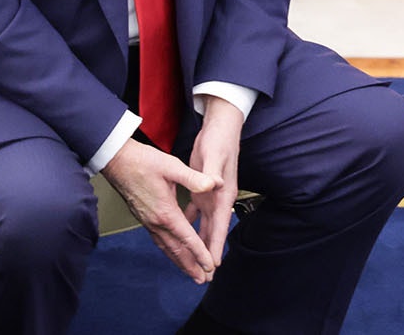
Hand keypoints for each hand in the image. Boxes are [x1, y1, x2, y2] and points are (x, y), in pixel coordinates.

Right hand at [102, 137, 219, 283]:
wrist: (117, 161)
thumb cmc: (144, 161)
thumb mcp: (172, 166)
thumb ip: (194, 178)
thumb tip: (213, 185)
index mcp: (165, 212)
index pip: (186, 238)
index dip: (200, 253)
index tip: (209, 266)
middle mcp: (156, 222)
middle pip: (176, 250)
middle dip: (190, 266)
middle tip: (203, 280)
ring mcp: (148, 221)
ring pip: (166, 247)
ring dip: (180, 261)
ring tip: (191, 272)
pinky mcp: (144, 218)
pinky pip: (159, 240)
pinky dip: (169, 250)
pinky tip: (174, 251)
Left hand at [184, 94, 243, 274]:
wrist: (221, 127)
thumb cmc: (220, 140)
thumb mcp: (214, 155)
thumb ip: (211, 172)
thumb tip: (214, 185)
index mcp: (223, 194)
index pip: (219, 226)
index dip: (215, 246)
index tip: (212, 267)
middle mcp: (218, 198)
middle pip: (212, 232)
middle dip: (207, 254)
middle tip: (202, 277)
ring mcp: (210, 195)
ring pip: (203, 225)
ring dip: (198, 243)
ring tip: (193, 263)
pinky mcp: (201, 189)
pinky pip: (194, 212)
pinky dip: (188, 224)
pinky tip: (181, 233)